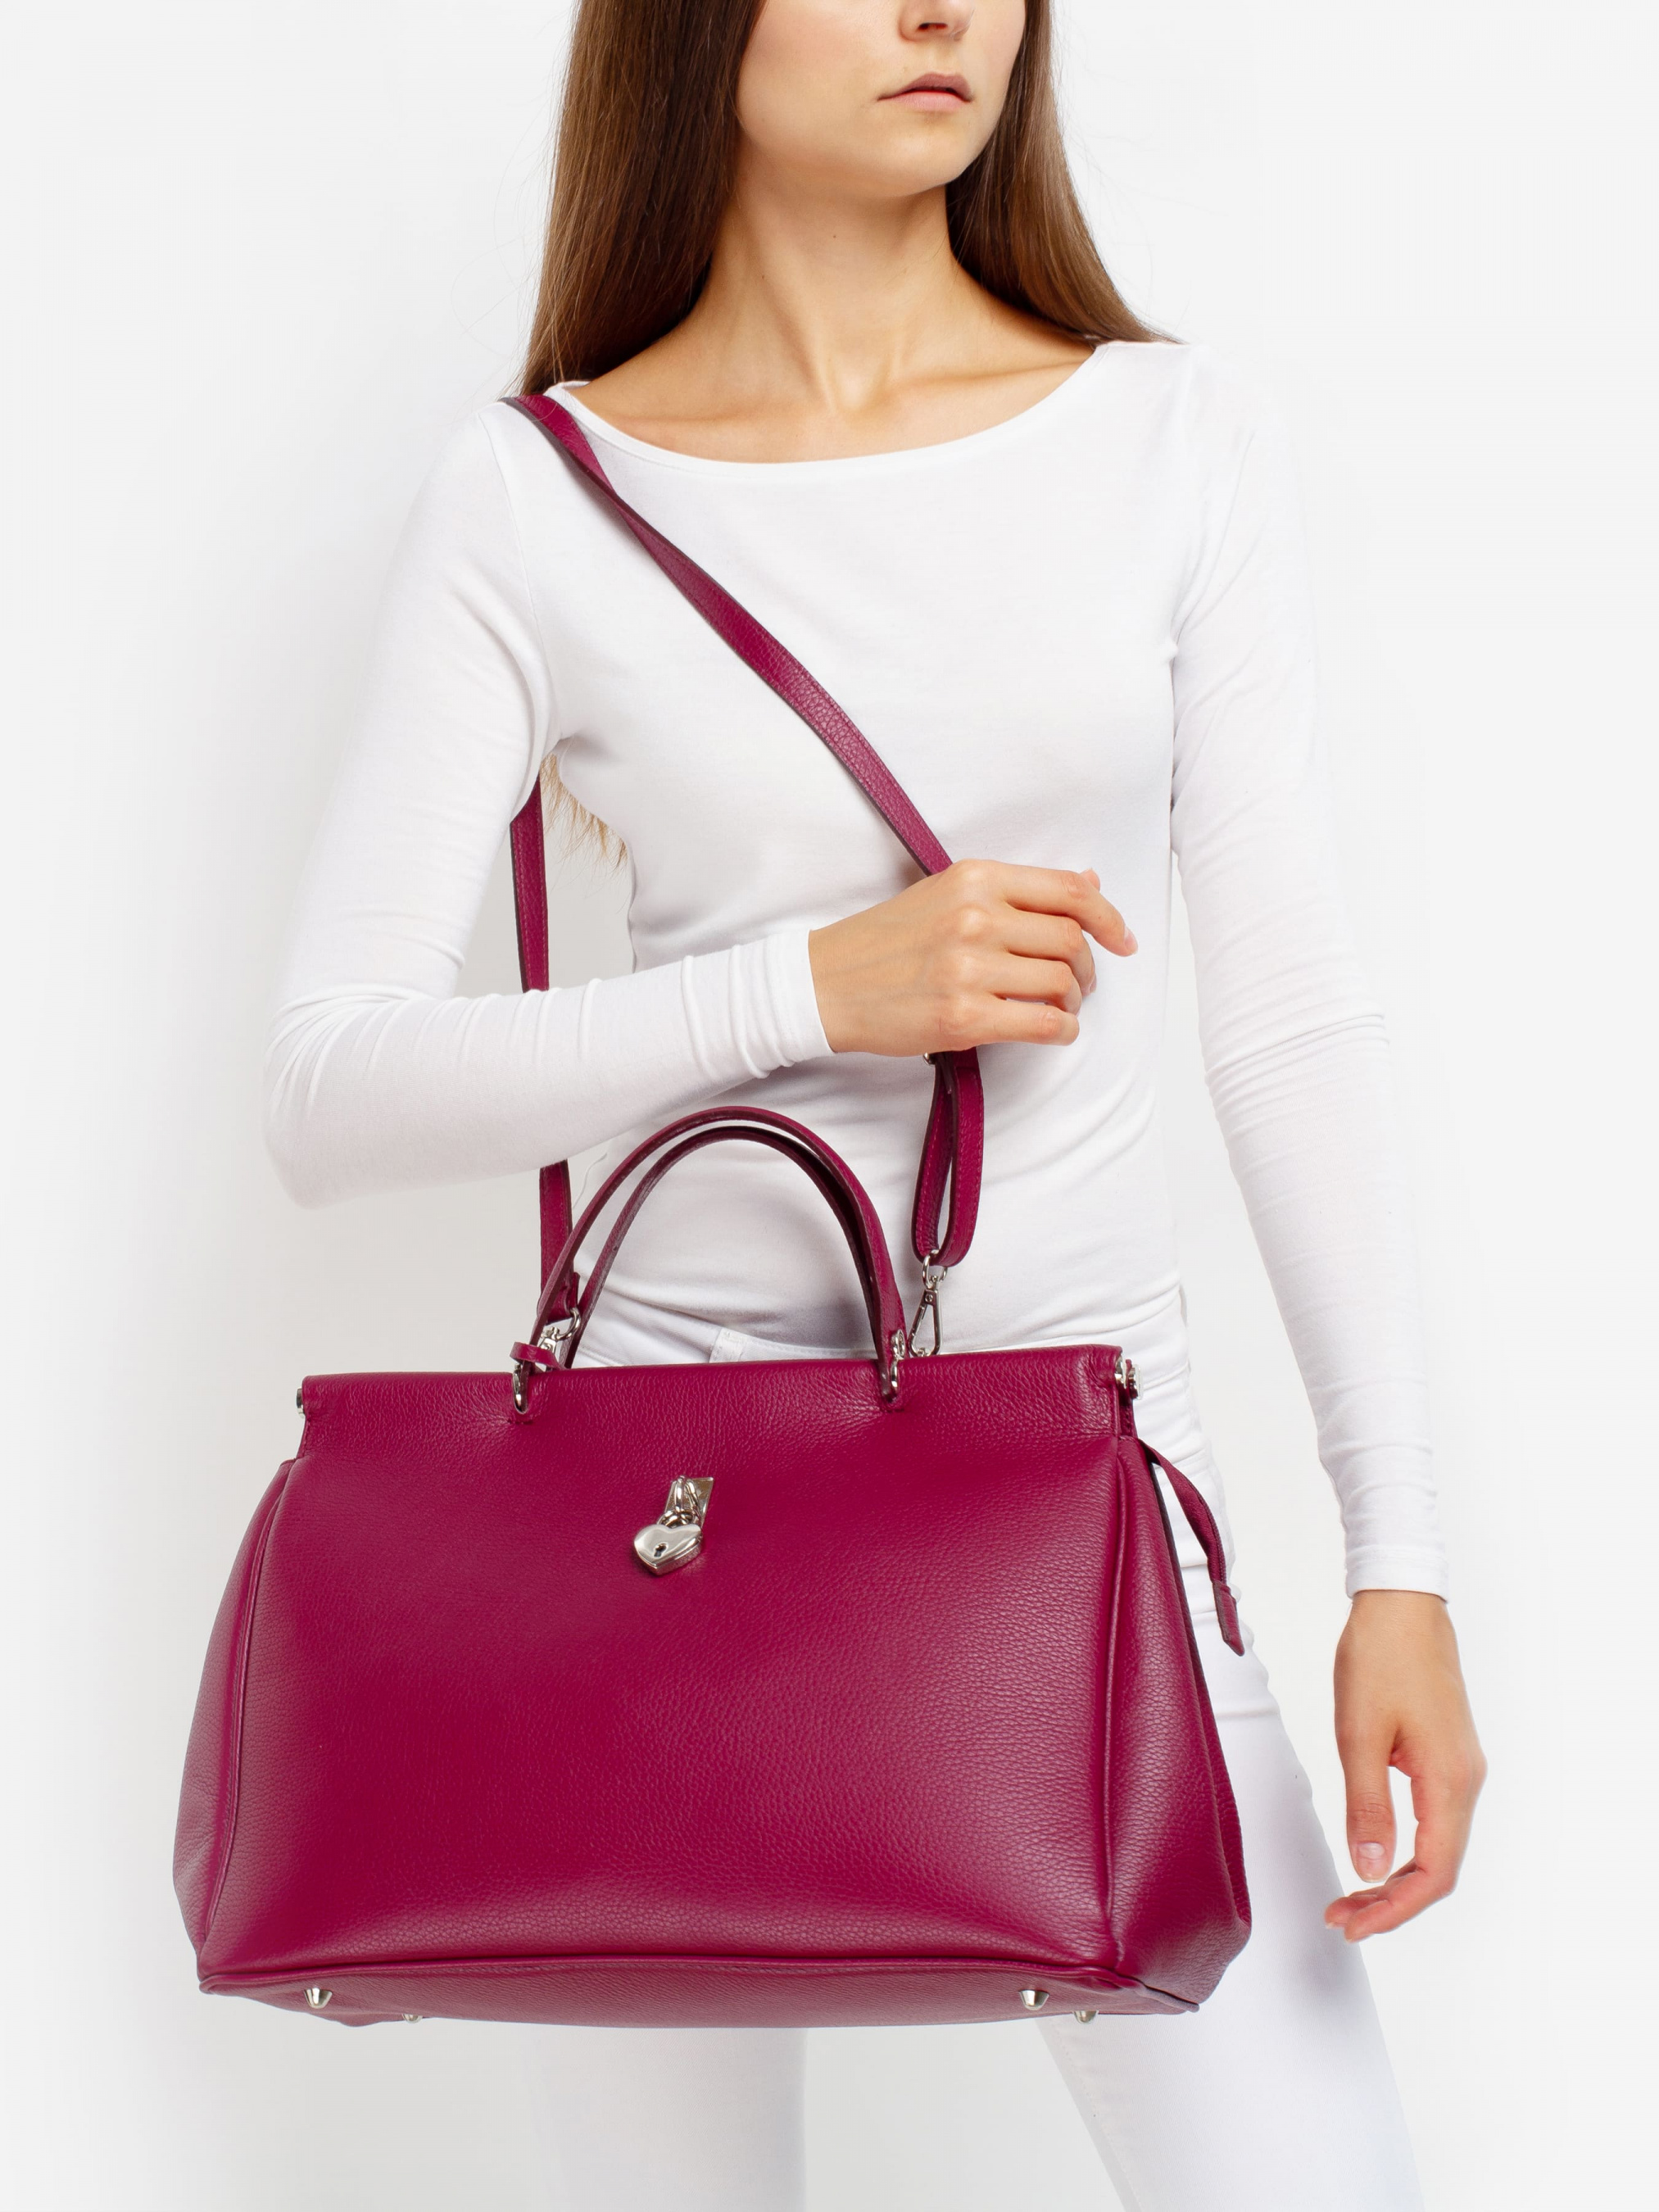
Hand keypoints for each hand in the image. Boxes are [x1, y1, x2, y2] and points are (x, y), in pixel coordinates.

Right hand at [807, 859, 1135, 1056]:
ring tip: (1058, 1007)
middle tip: (1079, 984)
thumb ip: (1017, 891)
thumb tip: (1088, 885)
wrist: (823, 983)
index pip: (1068, 891)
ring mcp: (969, 967)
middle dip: (1089, 968)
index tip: (1123, 940)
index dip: (1109, 918)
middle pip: (1072, 940)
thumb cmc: (884, 941)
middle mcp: (975, 916)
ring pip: (1062, 983)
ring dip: (1073, 1001)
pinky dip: (1061, 1031)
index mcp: (975, 878)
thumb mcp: (948, 894)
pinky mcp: (962, 1017)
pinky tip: (1053, 1031)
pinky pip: (1042, 1024)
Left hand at [1326, 1590, 1485, 1940]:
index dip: (1395, 1909)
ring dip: (1398, 1879)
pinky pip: (1435, 1820)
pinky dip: (1406, 1848)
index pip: (1434, 1873)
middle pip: (1439, 1868)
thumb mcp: (1359, 1735)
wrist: (1401, 1604)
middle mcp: (1466, 1780)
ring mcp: (1460, 1768)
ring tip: (1352, 1897)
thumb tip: (1369, 1869)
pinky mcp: (1447, 1754)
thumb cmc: (1380, 1658)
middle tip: (1343, 1917)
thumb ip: (1367, 1806)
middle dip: (1392, 1902)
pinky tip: (1375, 1854)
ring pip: (1438, 1846)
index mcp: (1449, 1781)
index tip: (1353, 1923)